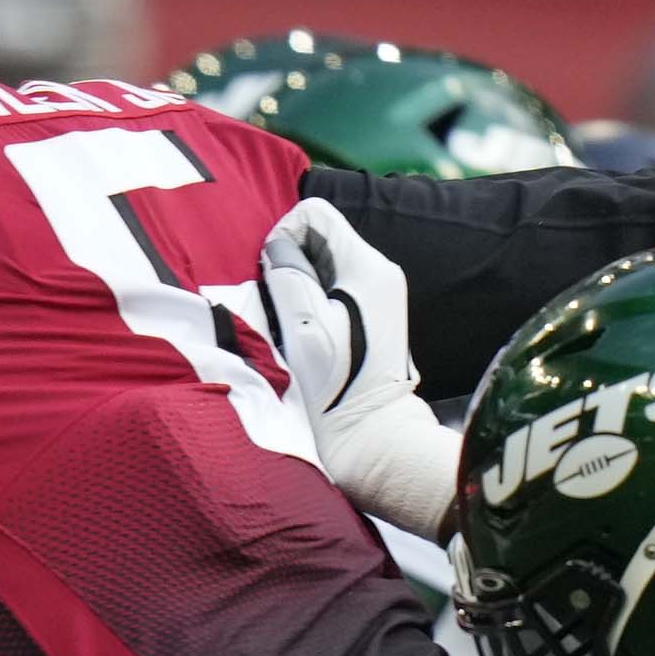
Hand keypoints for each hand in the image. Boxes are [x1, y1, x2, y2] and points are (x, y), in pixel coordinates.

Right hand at [255, 200, 460, 536]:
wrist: (371, 441)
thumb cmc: (336, 388)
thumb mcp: (301, 325)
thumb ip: (286, 273)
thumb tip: (276, 246)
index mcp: (367, 266)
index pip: (314, 214)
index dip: (282, 237)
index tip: (273, 280)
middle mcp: (380, 272)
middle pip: (320, 238)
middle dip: (291, 264)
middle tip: (282, 311)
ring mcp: (381, 295)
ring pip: (324, 264)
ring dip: (300, 288)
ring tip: (295, 331)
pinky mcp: (374, 318)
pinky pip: (334, 290)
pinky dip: (314, 305)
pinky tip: (310, 340)